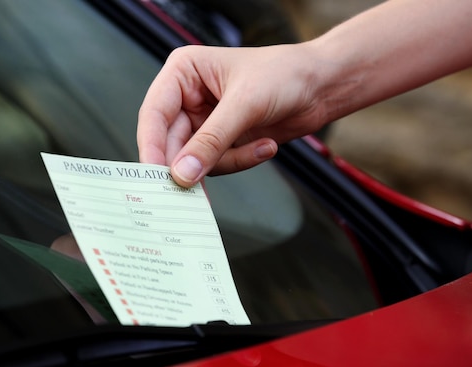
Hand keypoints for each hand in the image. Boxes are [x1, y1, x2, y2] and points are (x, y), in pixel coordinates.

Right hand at [137, 43, 326, 186]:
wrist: (321, 86)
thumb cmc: (284, 74)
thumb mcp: (245, 104)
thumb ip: (211, 141)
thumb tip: (182, 174)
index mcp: (182, 73)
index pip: (154, 114)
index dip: (151, 146)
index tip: (156, 176)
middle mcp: (187, 97)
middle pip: (170, 142)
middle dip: (192, 163)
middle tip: (195, 189)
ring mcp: (203, 122)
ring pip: (194, 159)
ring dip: (228, 160)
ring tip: (261, 147)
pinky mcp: (220, 141)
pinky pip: (217, 164)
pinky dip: (240, 161)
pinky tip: (266, 146)